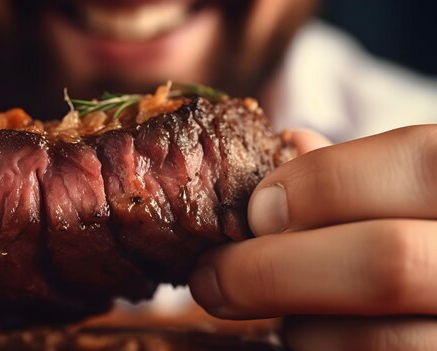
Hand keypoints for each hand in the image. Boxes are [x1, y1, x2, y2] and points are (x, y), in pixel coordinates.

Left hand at [189, 125, 436, 349]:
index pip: (422, 164)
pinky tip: (313, 335)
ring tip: (275, 312)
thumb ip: (367, 172)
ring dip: (299, 325)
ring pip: (376, 340)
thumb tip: (290, 143)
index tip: (258, 209)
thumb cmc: (434, 223)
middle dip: (274, 271)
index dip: (325, 183)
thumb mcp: (425, 190)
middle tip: (211, 278)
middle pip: (386, 262)